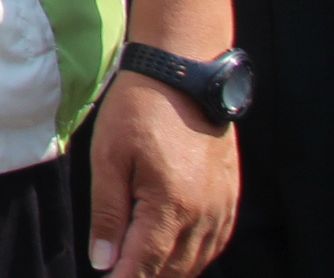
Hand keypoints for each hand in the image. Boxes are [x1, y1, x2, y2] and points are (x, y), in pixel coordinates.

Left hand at [86, 71, 237, 276]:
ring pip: (196, 262)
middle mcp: (203, 215)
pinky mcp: (230, 199)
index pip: (145, 265)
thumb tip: (103, 262)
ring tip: (138, 269)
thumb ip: (107, 214)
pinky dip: (193, 257)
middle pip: (173, 270)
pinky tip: (173, 255)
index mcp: (171, 206)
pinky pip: (214, 244)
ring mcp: (222, 209)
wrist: (182, 75)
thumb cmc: (138, 111)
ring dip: (168, 271)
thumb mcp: (108, 158)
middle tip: (118, 274)